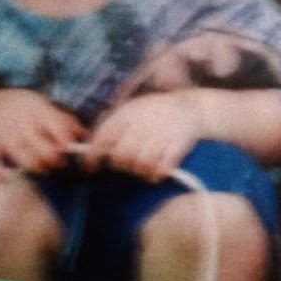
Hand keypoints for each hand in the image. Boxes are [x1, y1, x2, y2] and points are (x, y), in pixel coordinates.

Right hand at [0, 90, 86, 175]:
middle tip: (57, 162)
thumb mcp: (47, 108)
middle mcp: (21, 122)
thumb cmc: (28, 110)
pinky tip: (5, 179)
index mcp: (39, 111)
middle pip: (41, 147)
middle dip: (52, 159)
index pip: (57, 127)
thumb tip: (83, 135)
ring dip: (33, 166)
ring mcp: (4, 133)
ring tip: (40, 168)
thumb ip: (65, 121)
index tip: (68, 148)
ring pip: (20, 156)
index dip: (65, 141)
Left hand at [83, 90, 204, 180]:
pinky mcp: (179, 144)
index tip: (90, 168)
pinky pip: (163, 167)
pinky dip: (157, 173)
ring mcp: (163, 133)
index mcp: (128, 114)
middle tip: (126, 164)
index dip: (93, 157)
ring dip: (140, 171)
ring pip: (142, 164)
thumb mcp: (131, 110)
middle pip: (122, 156)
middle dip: (121, 164)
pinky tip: (156, 172)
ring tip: (142, 169)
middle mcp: (144, 123)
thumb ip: (112, 127)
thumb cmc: (154, 112)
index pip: (103, 139)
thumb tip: (89, 149)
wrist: (191, 106)